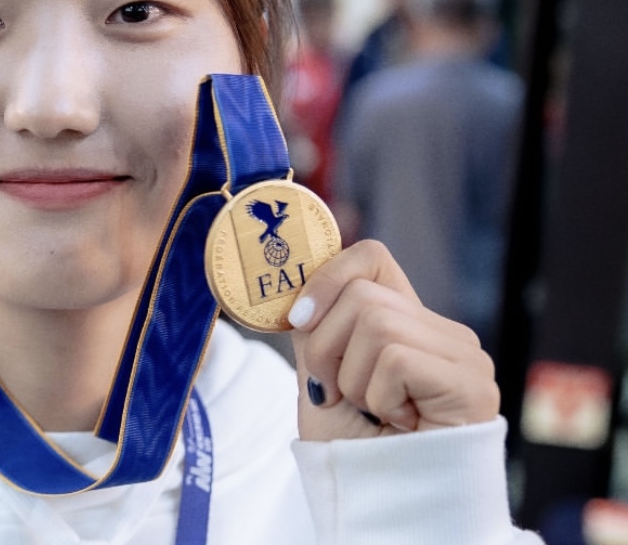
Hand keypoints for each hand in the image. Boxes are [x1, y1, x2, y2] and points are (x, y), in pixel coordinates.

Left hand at [287, 240, 499, 440]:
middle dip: (328, 347)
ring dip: (352, 377)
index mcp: (408, 324)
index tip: (297, 320)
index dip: (326, 277)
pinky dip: (377, 395)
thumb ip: (318, 329)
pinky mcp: (470, 383)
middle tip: (341, 393)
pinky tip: (395, 422)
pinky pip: (395, 358)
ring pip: (375, 321)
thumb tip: (298, 288)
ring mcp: (463, 356)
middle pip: (362, 293)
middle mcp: (443, 333)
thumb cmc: (352, 451)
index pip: (371, 257)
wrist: (379, 509)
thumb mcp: (321, 377)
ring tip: (372, 412)